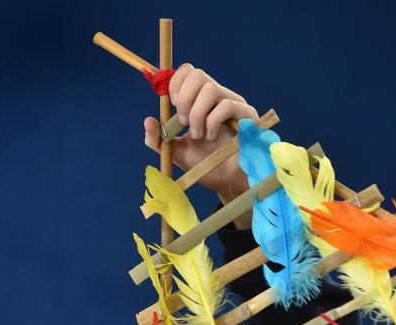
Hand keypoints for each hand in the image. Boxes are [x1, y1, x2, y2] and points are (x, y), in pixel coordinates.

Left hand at [144, 63, 256, 204]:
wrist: (225, 181)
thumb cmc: (204, 164)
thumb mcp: (175, 152)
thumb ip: (158, 139)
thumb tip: (148, 120)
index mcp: (200, 100)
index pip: (188, 71)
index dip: (176, 83)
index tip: (172, 106)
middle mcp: (218, 96)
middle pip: (197, 74)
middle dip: (184, 99)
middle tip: (183, 123)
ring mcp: (233, 103)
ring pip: (210, 88)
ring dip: (197, 114)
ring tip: (198, 135)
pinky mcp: (247, 114)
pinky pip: (226, 105)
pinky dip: (212, 122)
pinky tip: (211, 137)